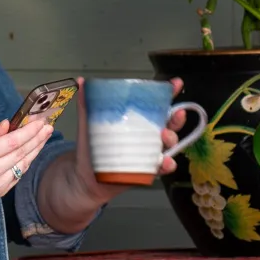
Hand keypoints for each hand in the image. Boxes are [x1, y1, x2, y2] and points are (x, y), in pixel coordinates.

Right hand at [0, 115, 54, 201]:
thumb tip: (9, 125)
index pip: (11, 142)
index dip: (29, 132)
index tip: (40, 122)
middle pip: (20, 154)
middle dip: (36, 139)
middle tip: (48, 127)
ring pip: (22, 165)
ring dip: (35, 150)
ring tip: (43, 137)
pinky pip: (17, 175)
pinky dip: (26, 162)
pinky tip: (31, 151)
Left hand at [36, 77, 187, 232]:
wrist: (83, 178)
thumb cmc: (91, 148)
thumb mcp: (89, 125)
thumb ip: (87, 105)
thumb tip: (82, 81)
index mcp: (137, 121)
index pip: (157, 105)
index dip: (169, 94)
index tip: (176, 84)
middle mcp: (147, 136)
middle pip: (168, 124)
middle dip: (176, 118)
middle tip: (177, 114)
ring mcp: (148, 153)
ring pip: (168, 145)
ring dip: (171, 139)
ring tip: (164, 136)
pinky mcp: (146, 171)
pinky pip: (161, 168)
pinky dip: (166, 164)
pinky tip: (164, 162)